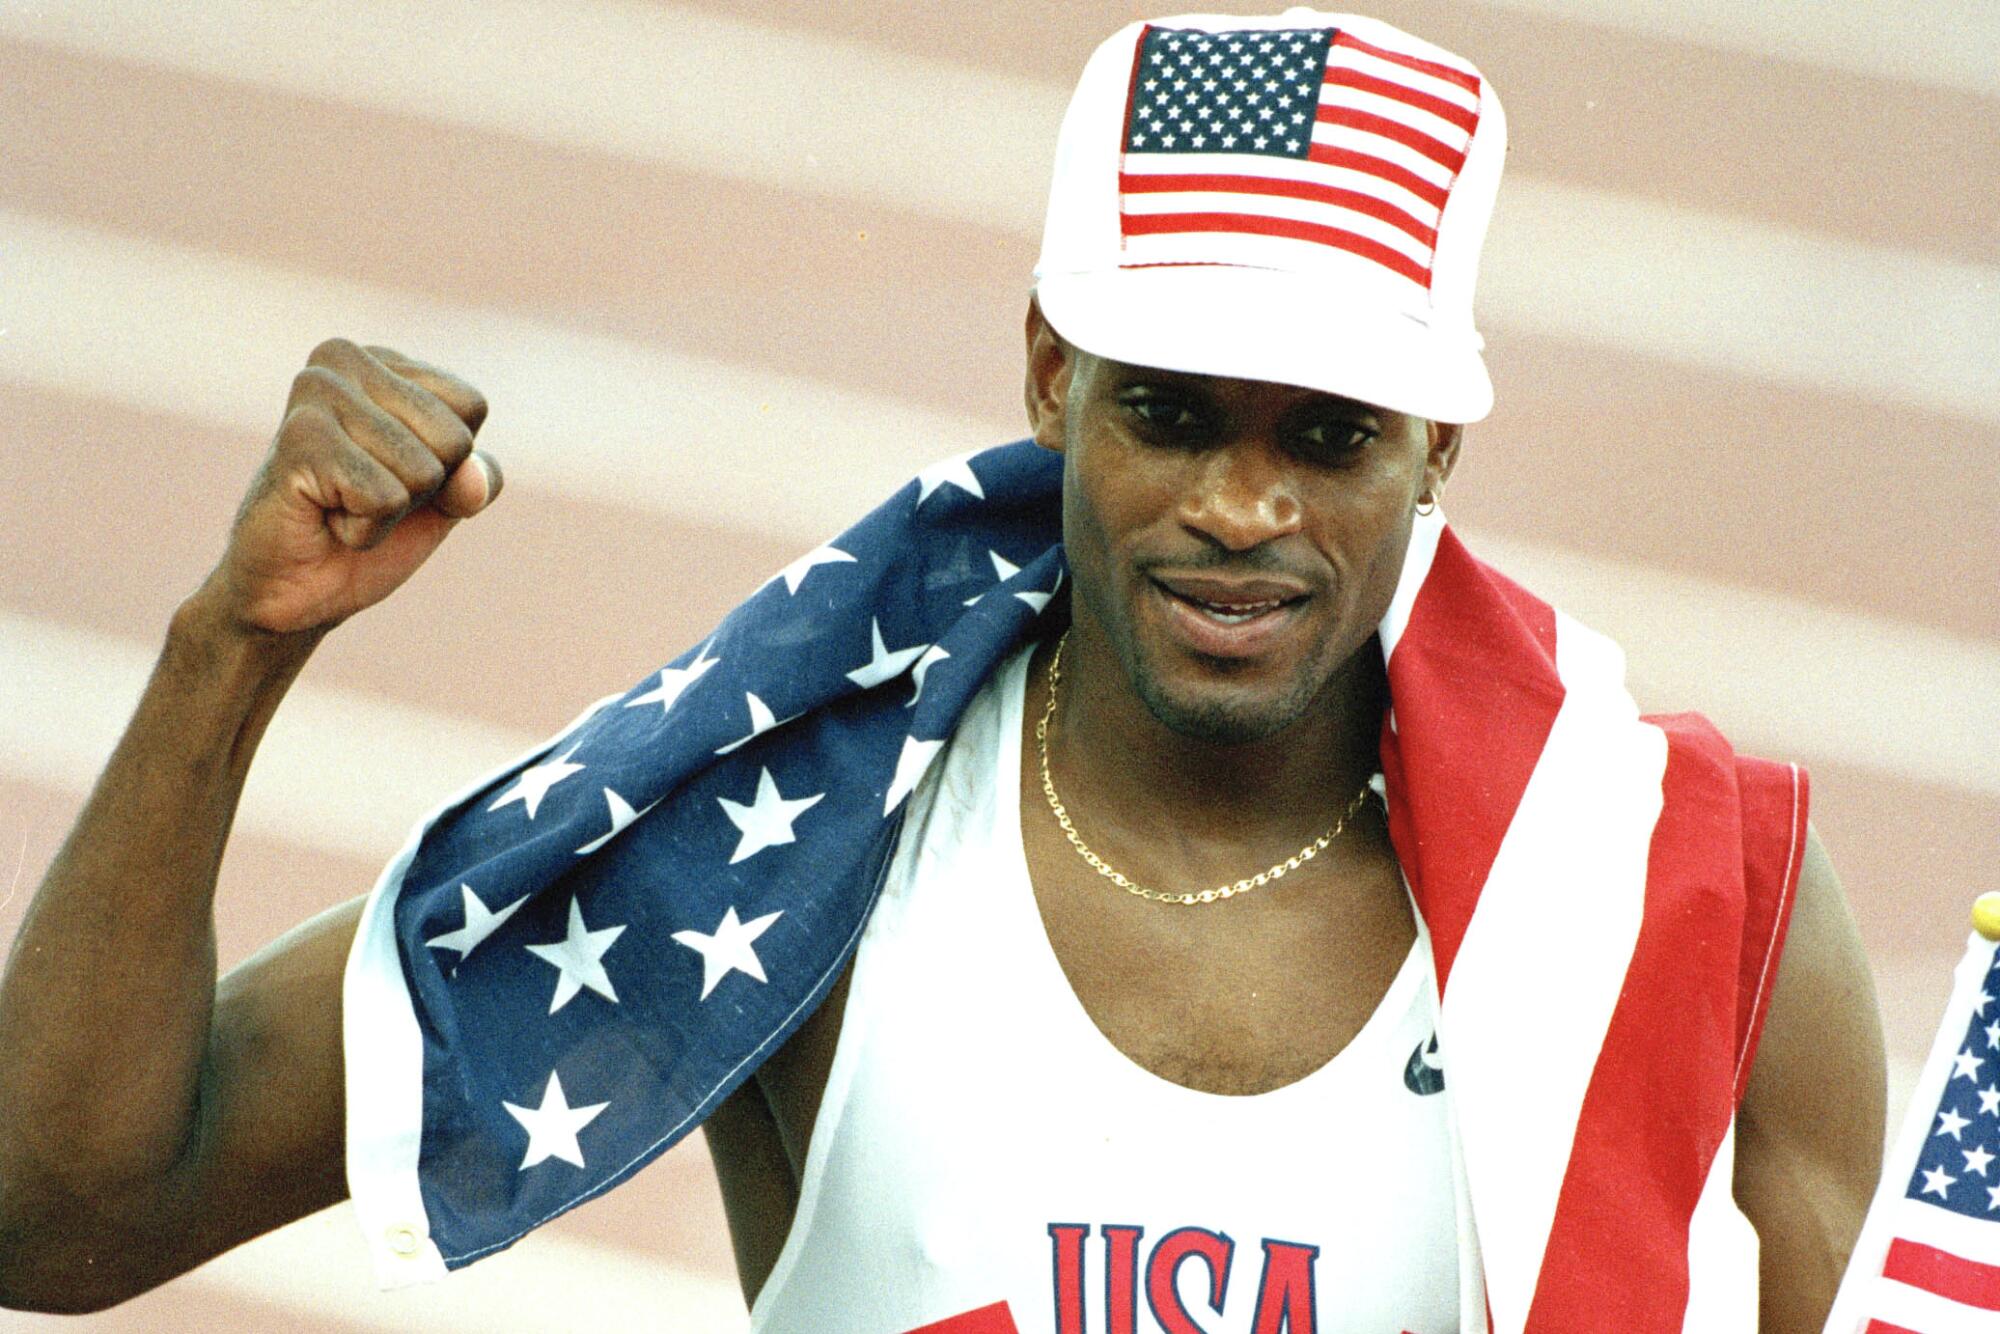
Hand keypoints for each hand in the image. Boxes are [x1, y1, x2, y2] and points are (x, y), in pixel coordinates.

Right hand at [194, 339, 501, 637]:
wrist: (295, 588)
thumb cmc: (368, 528)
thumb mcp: (444, 500)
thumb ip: (477, 479)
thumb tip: (473, 474)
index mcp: (384, 360)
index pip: (471, 407)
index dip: (449, 462)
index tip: (394, 472)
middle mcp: (345, 360)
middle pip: (453, 440)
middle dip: (422, 488)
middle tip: (363, 493)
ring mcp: (317, 392)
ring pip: (423, 472)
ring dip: (390, 512)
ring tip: (341, 504)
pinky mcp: (299, 438)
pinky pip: (385, 498)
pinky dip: (366, 529)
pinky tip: (325, 516)